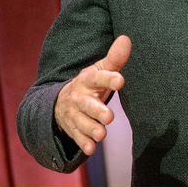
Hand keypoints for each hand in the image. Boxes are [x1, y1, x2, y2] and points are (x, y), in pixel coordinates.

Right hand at [53, 35, 130, 154]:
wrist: (60, 103)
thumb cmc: (89, 85)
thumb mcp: (99, 70)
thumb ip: (115, 58)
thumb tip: (127, 39)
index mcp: (87, 80)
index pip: (97, 78)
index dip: (109, 79)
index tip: (120, 80)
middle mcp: (78, 98)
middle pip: (87, 105)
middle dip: (97, 110)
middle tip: (109, 116)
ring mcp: (74, 115)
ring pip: (82, 123)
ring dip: (91, 129)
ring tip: (101, 134)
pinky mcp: (73, 129)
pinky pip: (77, 137)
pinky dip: (84, 143)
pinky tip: (91, 148)